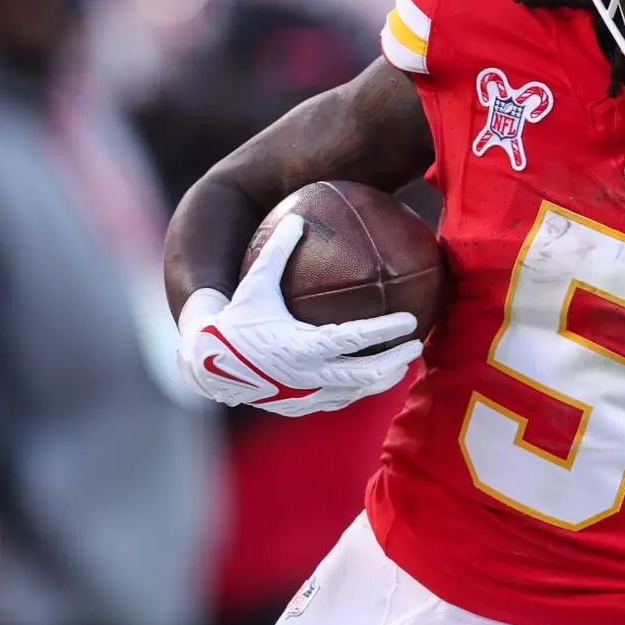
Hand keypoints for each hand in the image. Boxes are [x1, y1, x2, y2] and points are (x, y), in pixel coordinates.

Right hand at [177, 214, 422, 417]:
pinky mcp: (300, 408)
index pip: (354, 339)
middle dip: (397, 360)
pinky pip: (339, 401)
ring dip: (383, 379)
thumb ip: (278, 251)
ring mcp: (305, 396)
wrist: (207, 366)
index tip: (410, 320)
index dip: (385, 330)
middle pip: (366, 374)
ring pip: (356, 392)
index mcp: (301, 345)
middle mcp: (307, 375)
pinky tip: (370, 380)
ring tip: (403, 365)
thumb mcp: (254, 283)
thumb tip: (296, 217)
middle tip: (417, 344)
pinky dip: (359, 390)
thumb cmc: (234, 319)